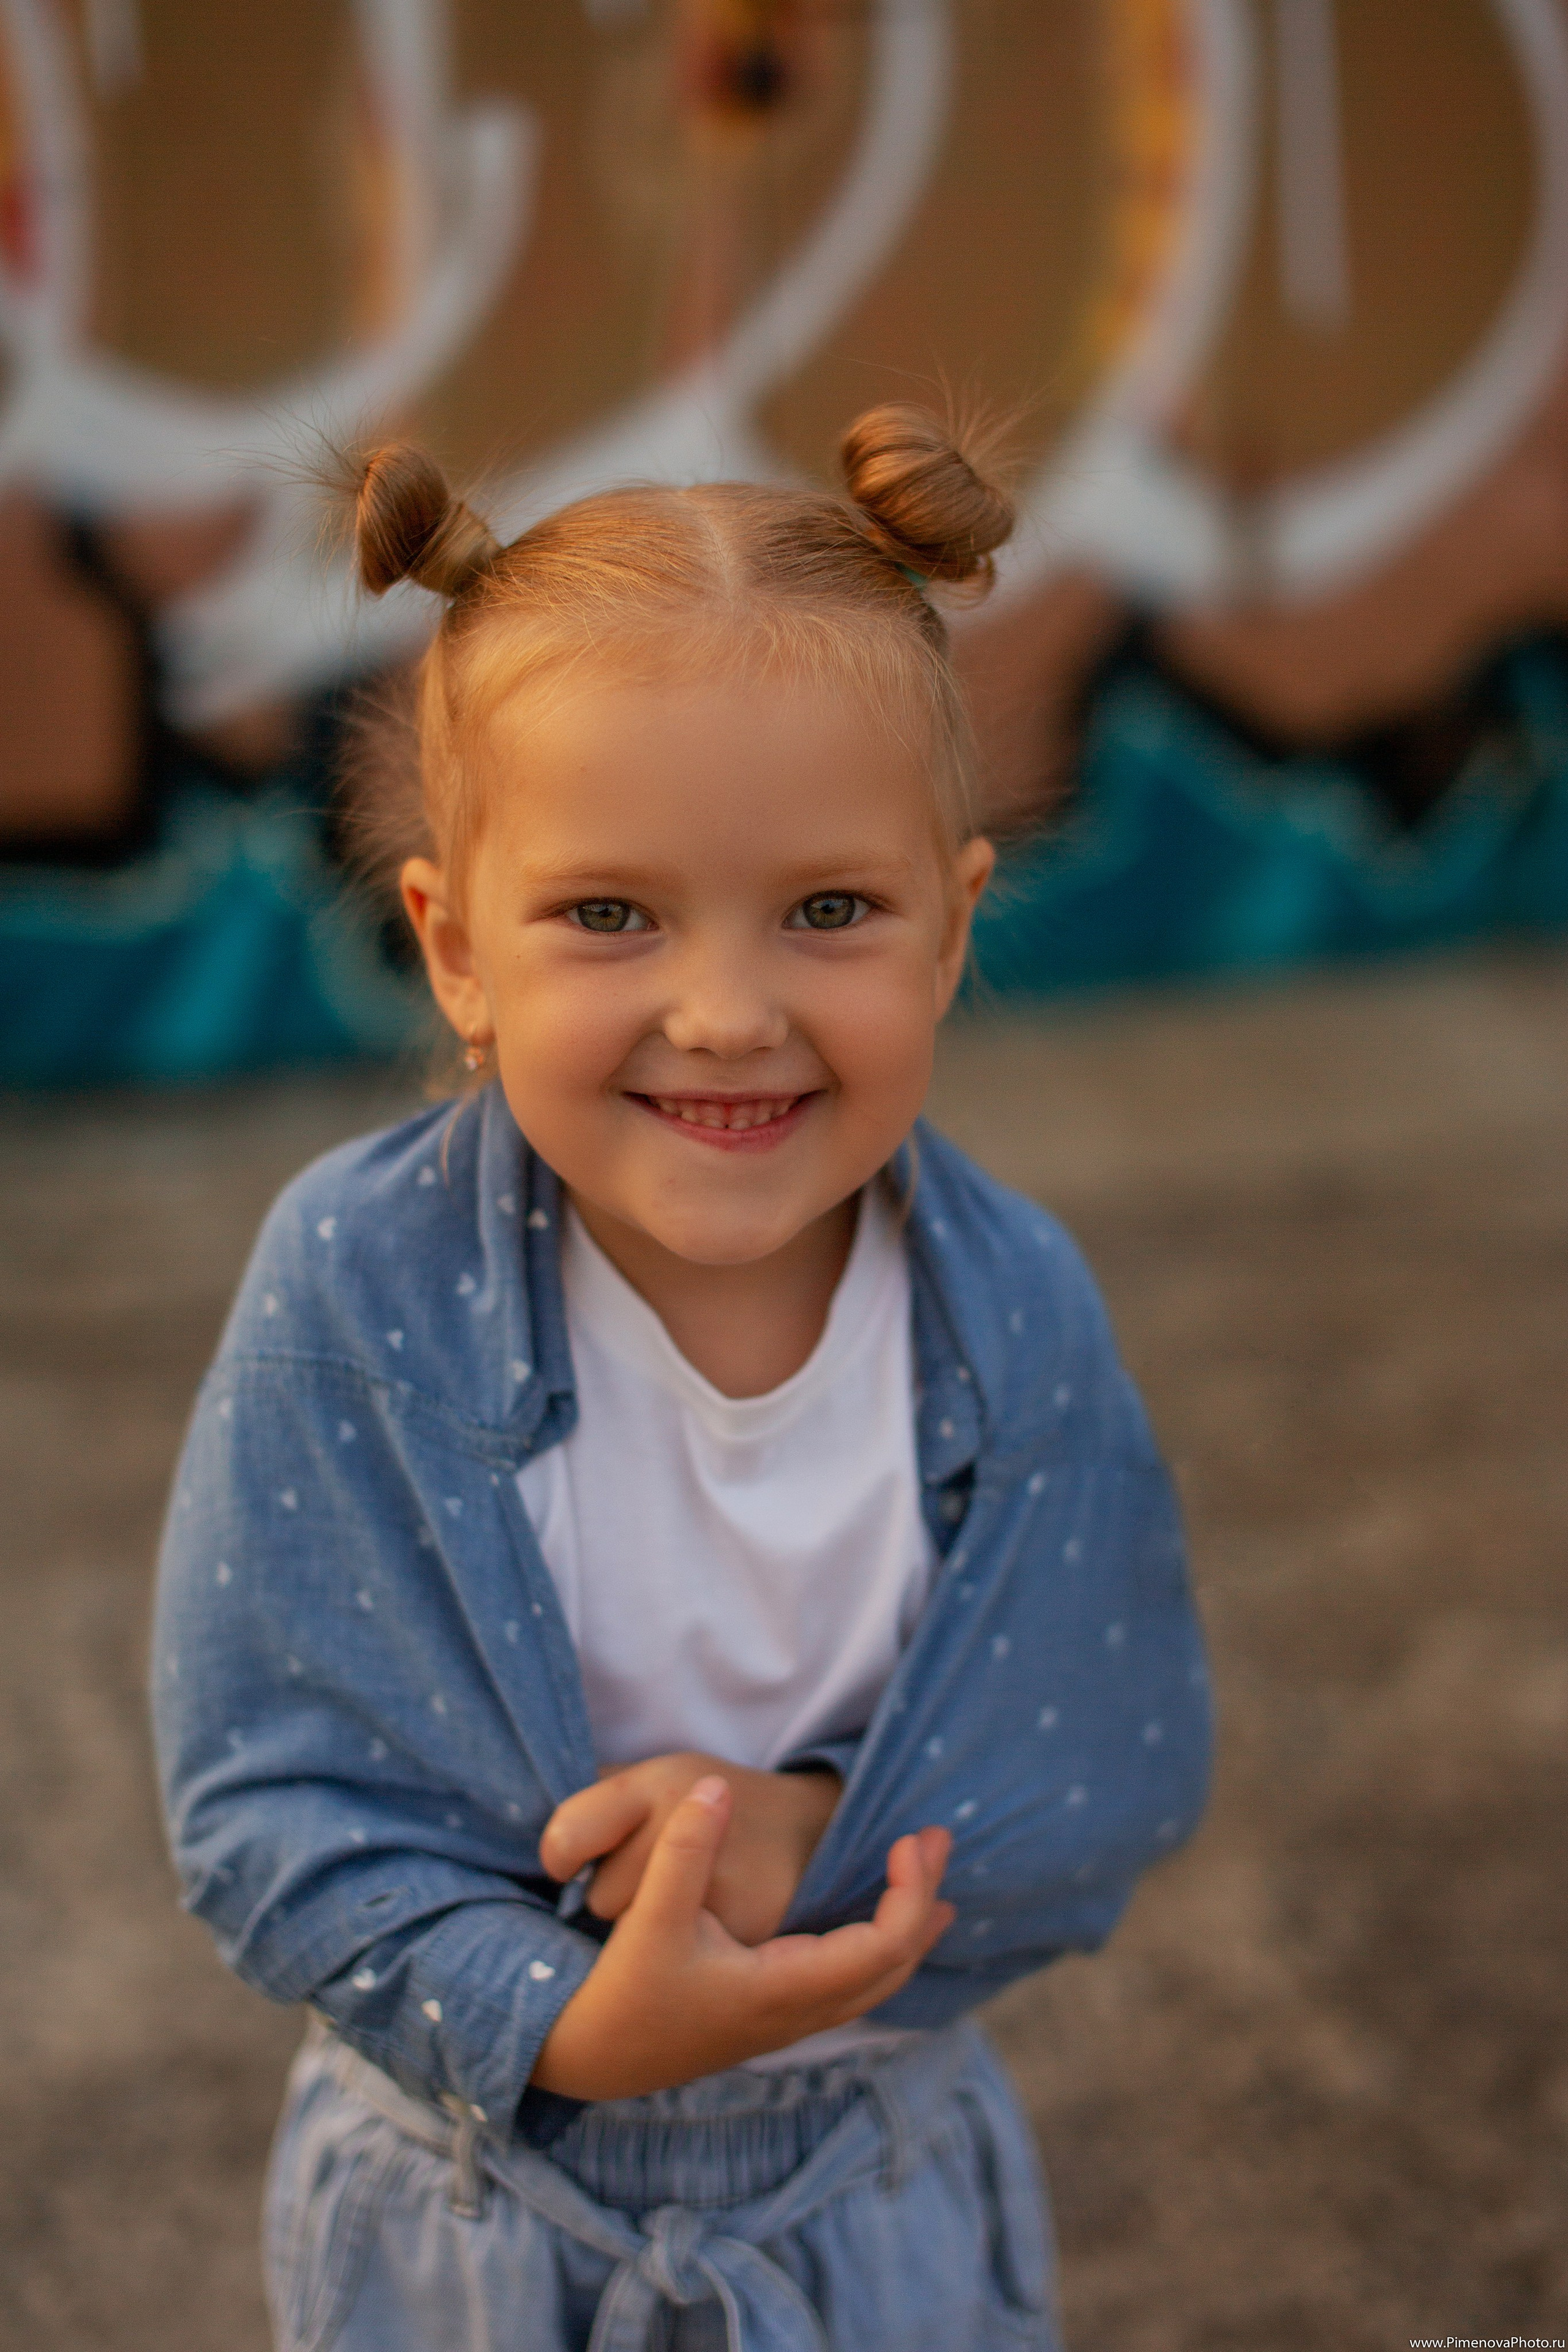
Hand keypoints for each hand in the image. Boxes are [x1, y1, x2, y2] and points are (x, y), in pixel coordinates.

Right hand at [531, 1777, 954, 2099]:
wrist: (590, 2058)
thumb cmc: (619, 1994)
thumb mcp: (649, 1920)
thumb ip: (686, 1852)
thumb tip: (715, 1787)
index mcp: (782, 1990)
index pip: (882, 1946)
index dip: (909, 1892)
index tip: (911, 1839)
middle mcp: (797, 2013)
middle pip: (894, 1965)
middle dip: (924, 1900)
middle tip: (939, 1838)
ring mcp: (787, 2021)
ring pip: (876, 1981)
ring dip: (908, 1927)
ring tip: (928, 1879)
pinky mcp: (772, 2016)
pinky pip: (854, 1986)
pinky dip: (881, 1949)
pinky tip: (877, 1922)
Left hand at [540, 1752, 841, 1944]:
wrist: (812, 1828)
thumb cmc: (711, 1802)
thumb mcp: (656, 1776)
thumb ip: (599, 1800)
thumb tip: (545, 1848)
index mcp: (657, 1786)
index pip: (566, 1837)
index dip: (560, 1857)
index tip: (567, 1864)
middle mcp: (686, 1828)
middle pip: (601, 1898)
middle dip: (617, 1894)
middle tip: (653, 1878)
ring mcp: (720, 1882)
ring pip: (636, 1937)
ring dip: (647, 1929)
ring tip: (683, 1902)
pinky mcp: (749, 1930)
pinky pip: (679, 1961)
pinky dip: (685, 1953)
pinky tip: (706, 1930)